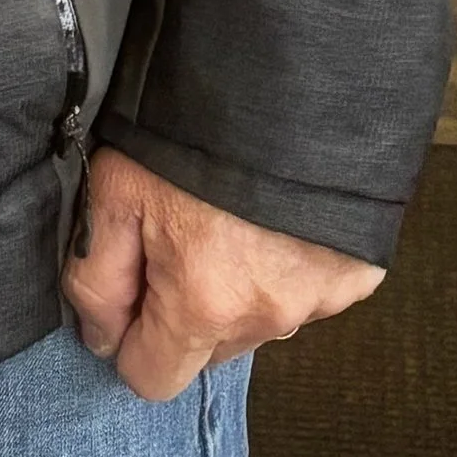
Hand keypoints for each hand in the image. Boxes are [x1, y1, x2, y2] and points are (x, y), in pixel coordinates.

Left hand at [63, 144, 382, 400]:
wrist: (293, 78)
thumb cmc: (188, 130)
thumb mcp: (114, 190)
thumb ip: (96, 278)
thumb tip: (101, 338)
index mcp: (204, 307)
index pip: (153, 379)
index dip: (129, 340)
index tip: (130, 289)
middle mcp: (270, 318)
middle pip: (208, 350)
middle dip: (185, 312)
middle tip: (178, 235)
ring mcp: (322, 299)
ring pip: (259, 321)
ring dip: (240, 290)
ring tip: (228, 218)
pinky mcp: (360, 275)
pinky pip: (308, 292)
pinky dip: (287, 267)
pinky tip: (274, 216)